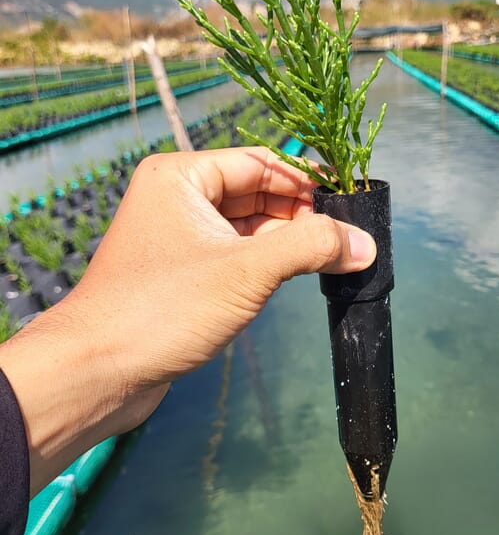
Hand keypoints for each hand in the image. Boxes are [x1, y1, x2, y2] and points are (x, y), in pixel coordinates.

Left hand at [0, 148, 376, 493]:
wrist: (96, 372)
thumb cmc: (163, 309)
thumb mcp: (246, 271)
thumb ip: (310, 247)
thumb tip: (366, 243)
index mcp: (182, 176)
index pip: (261, 163)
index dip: (308, 182)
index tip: (352, 204)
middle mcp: (177, 198)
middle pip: (257, 194)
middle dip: (302, 215)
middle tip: (350, 238)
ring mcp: (178, 237)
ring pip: (248, 228)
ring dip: (288, 243)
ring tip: (335, 259)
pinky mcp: (182, 274)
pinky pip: (235, 256)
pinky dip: (267, 264)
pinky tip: (298, 277)